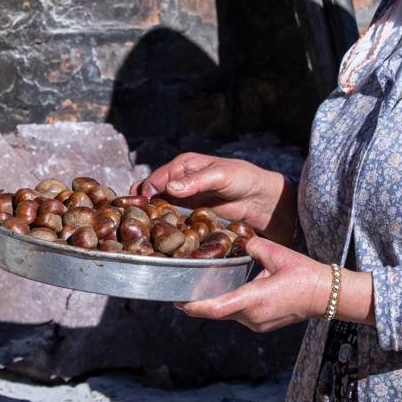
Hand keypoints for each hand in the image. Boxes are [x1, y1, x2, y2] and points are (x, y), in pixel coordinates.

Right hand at [137, 153, 293, 239]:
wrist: (260, 198)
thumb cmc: (243, 179)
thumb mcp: (220, 176)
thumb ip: (196, 181)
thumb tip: (170, 188)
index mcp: (182, 165)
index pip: (154, 179)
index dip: (145, 194)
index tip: (143, 210)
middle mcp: (178, 180)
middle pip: (149, 193)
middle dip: (142, 206)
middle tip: (141, 222)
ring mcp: (182, 198)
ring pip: (157, 207)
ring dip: (151, 217)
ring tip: (148, 231)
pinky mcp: (188, 213)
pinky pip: (170, 219)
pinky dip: (164, 225)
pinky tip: (162, 235)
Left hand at [175, 236, 338, 331]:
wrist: (327, 295)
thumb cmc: (304, 273)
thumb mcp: (277, 252)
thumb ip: (252, 245)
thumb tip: (237, 242)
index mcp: (254, 299)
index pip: (215, 308)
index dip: (193, 305)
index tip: (176, 298)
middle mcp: (253, 317)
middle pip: (216, 312)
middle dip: (196, 303)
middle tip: (178, 288)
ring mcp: (257, 324)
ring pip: (226, 314)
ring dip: (211, 304)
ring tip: (195, 288)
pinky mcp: (261, 325)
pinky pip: (237, 315)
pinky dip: (226, 304)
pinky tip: (221, 291)